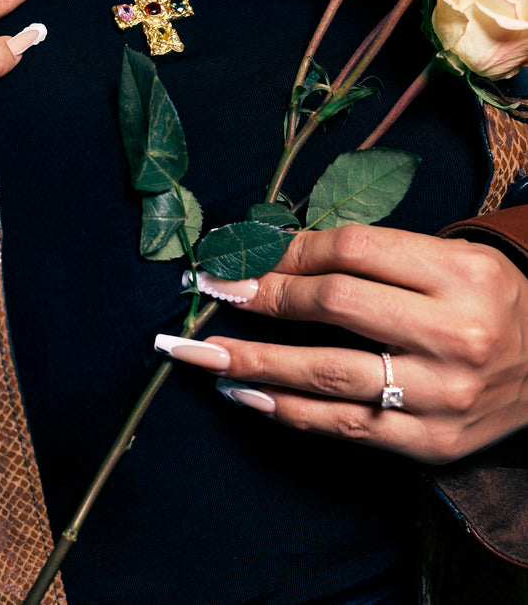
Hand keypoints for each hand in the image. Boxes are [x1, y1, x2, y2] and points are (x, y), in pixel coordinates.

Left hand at [159, 223, 527, 462]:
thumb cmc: (487, 301)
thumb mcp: (450, 258)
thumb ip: (374, 255)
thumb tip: (277, 253)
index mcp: (461, 272)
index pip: (353, 250)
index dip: (290, 249)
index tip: (247, 254)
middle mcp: (455, 332)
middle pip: (336, 303)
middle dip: (265, 295)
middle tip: (217, 291)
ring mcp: (443, 394)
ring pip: (329, 373)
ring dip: (257, 360)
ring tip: (205, 352)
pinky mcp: (433, 443)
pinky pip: (346, 426)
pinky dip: (288, 410)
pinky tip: (246, 394)